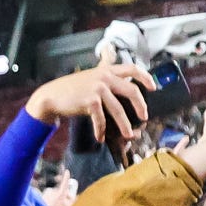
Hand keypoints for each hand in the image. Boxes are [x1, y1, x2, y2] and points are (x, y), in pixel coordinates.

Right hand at [27, 63, 151, 145]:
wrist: (51, 96)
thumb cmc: (72, 90)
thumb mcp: (90, 78)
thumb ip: (105, 78)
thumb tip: (123, 88)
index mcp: (106, 70)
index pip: (132, 68)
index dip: (145, 77)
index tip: (153, 88)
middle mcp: (104, 77)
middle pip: (131, 90)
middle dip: (141, 105)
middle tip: (144, 117)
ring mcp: (97, 88)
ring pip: (118, 109)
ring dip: (124, 124)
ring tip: (128, 135)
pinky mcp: (90, 100)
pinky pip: (101, 118)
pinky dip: (101, 129)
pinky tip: (100, 137)